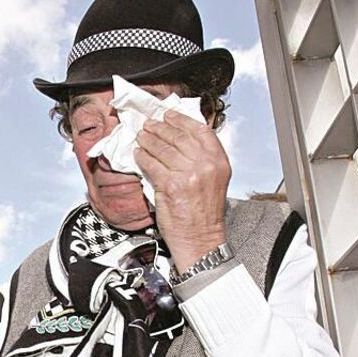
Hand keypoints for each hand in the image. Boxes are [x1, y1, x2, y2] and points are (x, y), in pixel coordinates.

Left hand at [134, 110, 229, 271]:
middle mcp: (206, 165)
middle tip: (148, 125)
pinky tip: (137, 155)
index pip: (200, 130)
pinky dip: (142, 157)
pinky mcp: (171, 185)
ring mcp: (189, 174)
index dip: (181, 120)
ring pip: (162, 148)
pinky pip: (151, 164)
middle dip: (159, 128)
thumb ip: (202, 159)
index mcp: (219, 161)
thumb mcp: (213, 181)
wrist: (200, 240)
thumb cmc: (204, 214)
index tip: (169, 116)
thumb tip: (179, 140)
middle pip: (178, 136)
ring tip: (140, 137)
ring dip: (148, 140)